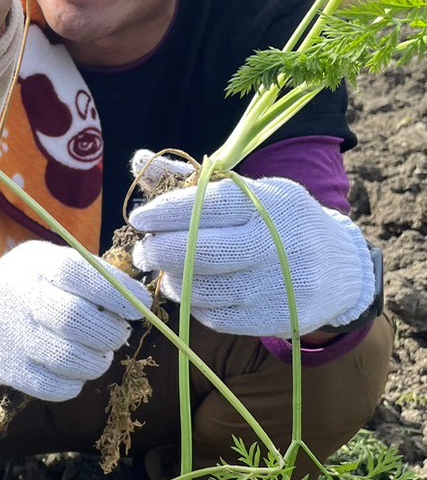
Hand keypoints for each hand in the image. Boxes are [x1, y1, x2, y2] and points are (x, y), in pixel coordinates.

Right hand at [0, 242, 149, 401]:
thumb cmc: (22, 286)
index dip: (116, 292)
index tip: (138, 307)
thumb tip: (136, 296)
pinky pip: (53, 387)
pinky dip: (74, 383)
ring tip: (97, 355)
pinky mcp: (3, 368)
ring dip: (97, 361)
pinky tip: (73, 372)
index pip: (78, 272)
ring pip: (70, 358)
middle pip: (76, 319)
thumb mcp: (45, 262)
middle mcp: (17, 295)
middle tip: (117, 335)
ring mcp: (8, 334)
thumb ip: (87, 273)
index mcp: (34, 263)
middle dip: (110, 332)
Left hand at [127, 170, 375, 337]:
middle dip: (161, 251)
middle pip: (203, 252)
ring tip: (166, 273)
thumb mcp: (251, 192)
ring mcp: (281, 285)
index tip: (139, 218)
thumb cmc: (280, 222)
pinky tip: (193, 293)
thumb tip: (138, 160)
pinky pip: (220, 318)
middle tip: (142, 252)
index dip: (166, 212)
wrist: (341, 268)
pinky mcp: (280, 319)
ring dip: (174, 282)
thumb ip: (194, 181)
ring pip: (206, 290)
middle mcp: (279, 242)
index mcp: (270, 202)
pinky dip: (196, 306)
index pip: (208, 205)